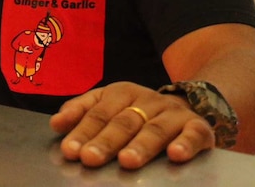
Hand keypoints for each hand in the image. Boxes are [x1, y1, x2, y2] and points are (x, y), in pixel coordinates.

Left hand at [49, 81, 214, 168]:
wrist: (186, 106)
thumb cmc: (137, 112)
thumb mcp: (109, 104)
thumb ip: (82, 112)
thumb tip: (56, 124)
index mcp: (122, 92)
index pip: (99, 113)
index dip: (83, 131)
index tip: (70, 150)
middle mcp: (148, 100)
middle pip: (124, 122)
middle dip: (105, 141)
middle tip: (90, 158)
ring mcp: (173, 113)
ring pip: (155, 129)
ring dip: (141, 145)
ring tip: (126, 161)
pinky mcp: (198, 127)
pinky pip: (193, 134)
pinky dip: (186, 144)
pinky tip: (176, 155)